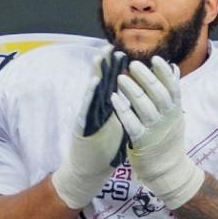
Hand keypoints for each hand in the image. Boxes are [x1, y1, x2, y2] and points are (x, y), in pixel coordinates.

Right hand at [51, 47, 129, 210]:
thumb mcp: (117, 128)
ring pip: (92, 92)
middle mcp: (95, 111)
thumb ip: (123, 113)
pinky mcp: (82, 126)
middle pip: (101, 84)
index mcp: (106, 111)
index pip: (111, 87)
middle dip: (106, 65)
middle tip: (110, 46)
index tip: (122, 52)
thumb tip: (135, 100)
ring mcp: (87, 117)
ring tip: (100, 56)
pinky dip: (90, 94)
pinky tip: (94, 81)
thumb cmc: (104, 151)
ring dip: (96, 73)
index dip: (116, 70)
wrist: (87, 172)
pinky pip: (88, 108)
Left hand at [111, 56, 202, 209]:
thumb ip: (172, 92)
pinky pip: (131, 123)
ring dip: (131, 90)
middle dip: (146, 77)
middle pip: (158, 93)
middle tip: (133, 64)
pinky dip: (122, 110)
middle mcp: (166, 118)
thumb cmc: (168, 139)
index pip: (173, 87)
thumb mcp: (175, 114)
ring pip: (143, 106)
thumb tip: (174, 68)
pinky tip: (113, 98)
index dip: (164, 72)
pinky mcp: (141, 141)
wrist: (168, 170)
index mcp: (175, 110)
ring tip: (119, 77)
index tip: (155, 58)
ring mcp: (154, 130)